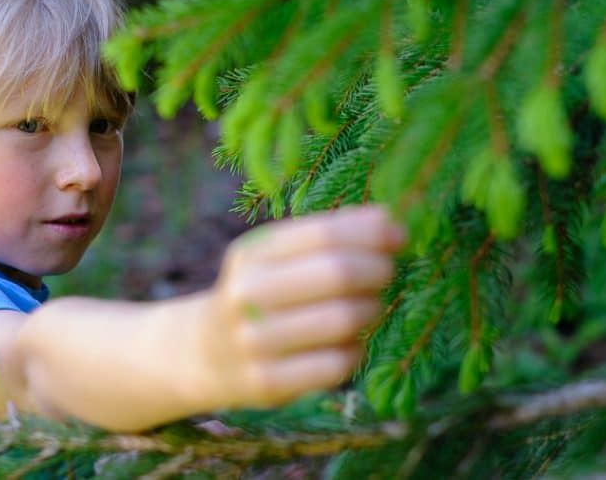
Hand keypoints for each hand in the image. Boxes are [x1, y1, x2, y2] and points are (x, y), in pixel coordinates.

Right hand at [193, 205, 405, 409]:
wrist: (207, 353)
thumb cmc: (261, 294)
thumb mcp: (279, 257)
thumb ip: (329, 236)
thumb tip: (390, 222)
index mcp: (251, 253)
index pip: (324, 234)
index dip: (371, 234)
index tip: (397, 237)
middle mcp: (246, 295)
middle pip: (337, 274)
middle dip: (376, 270)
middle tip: (386, 273)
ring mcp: (253, 342)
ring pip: (342, 320)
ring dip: (370, 310)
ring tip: (369, 307)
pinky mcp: (266, 383)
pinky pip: (336, 364)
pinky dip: (355, 350)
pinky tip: (349, 344)